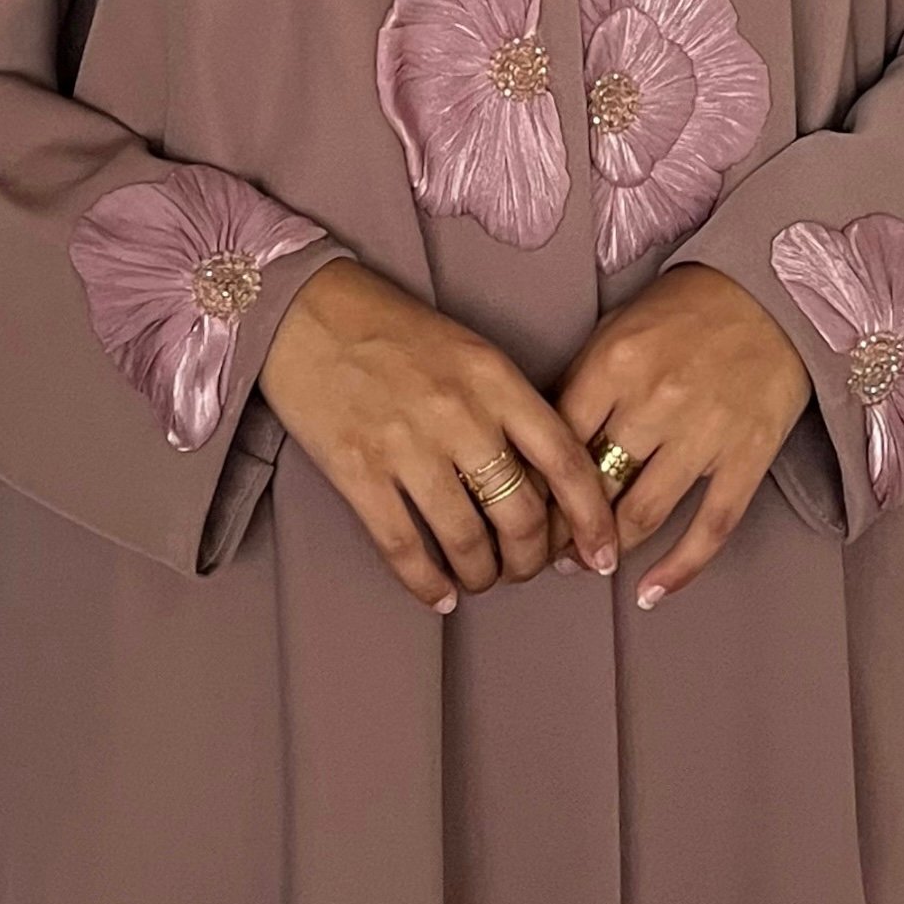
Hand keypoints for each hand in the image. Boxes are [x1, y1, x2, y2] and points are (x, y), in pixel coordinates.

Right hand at [259, 257, 617, 610]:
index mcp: (494, 378)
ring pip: (466, 540)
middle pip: (520, 514)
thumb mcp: (467, 349)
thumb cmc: (388, 326)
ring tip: (480, 579)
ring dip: (482, 574)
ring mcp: (405, 445)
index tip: (601, 552)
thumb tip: (540, 480)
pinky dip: (427, 583)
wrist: (302, 308)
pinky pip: (404, 547)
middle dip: (530, 559)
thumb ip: (507, 405)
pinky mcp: (357, 470)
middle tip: (524, 568)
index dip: (591, 518)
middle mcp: (459, 414)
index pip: (565, 461)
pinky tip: (439, 595)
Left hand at [548, 264, 811, 607]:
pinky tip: (652, 592)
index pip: (558, 444)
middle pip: (594, 486)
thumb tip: (545, 442)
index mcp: (614, 366)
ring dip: (608, 550)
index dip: (534, 486)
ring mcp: (703, 435)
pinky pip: (711, 526)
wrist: (773, 293)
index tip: (519, 508)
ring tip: (585, 565)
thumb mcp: (618, 328)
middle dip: (563, 528)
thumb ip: (584, 382)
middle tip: (544, 550)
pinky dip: (679, 567)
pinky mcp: (747, 457)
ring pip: (642, 514)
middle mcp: (654, 404)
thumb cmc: (686, 307)